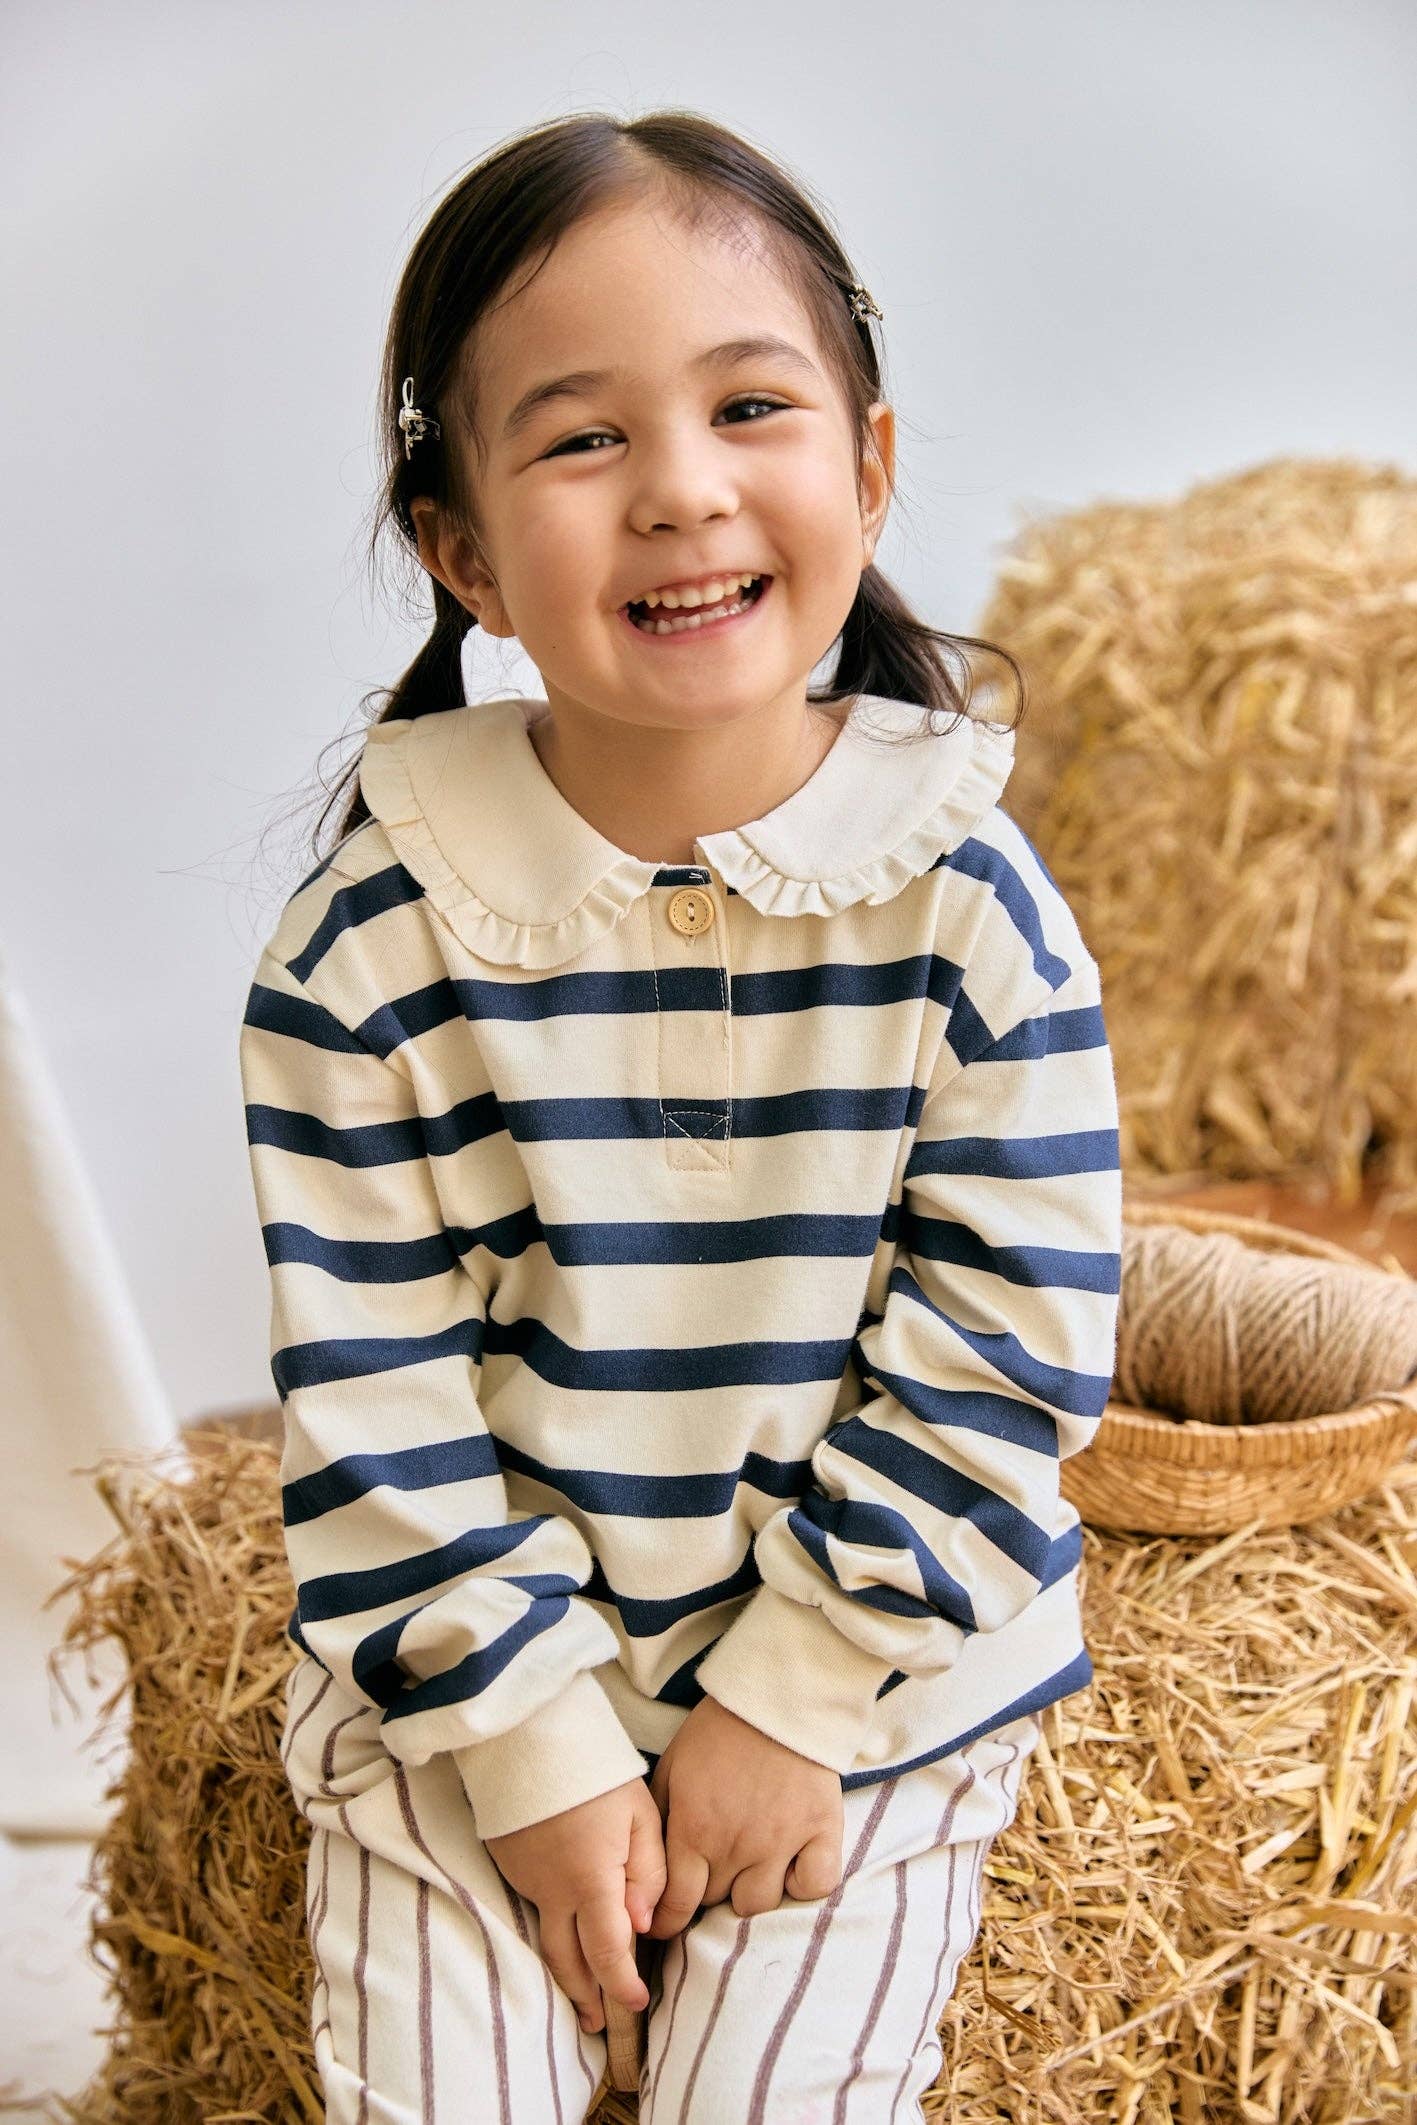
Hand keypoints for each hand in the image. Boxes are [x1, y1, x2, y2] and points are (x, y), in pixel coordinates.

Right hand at [485, 1777, 667, 2034]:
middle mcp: (553, 1890)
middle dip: (586, 1996)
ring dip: (564, 1973)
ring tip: (581, 1996)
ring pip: (545, 1940)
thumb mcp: (639, 1813)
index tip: (637, 2003)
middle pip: (567, 1960)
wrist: (528, 1736)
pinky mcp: (509, 1864)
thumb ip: (648, 1873)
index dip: (622, 1985)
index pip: (607, 1952)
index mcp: (591, 1881)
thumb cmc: (595, 1771)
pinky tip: (564, 1935)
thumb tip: (643, 1926)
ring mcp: (526, 1879)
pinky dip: (550, 1933)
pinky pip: (533, 1909)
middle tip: (598, 2024)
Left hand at [644, 1696, 842, 1938]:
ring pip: (759, 1904)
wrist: (774, 1696)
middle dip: (705, 1894)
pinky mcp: (821, 1830)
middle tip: (707, 1875)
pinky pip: (813, 1885)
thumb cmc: (717, 1730)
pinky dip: (801, 1884)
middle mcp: (737, 1845)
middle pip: (715, 1903)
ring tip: (745, 1871)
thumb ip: (658, 1819)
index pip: (676, 1903)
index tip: (664, 1923)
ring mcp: (782, 1841)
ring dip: (747, 1892)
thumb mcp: (672, 1767)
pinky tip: (789, 1867)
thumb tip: (644, 1864)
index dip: (666, 1921)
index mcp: (694, 1829)